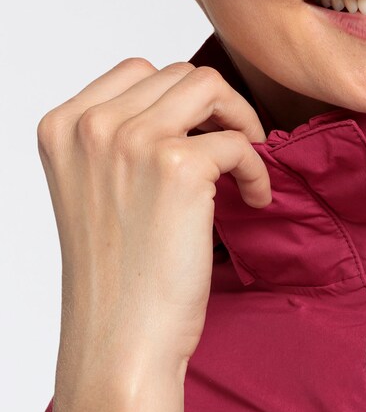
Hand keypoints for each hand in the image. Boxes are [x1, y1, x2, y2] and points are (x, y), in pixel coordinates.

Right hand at [37, 59, 271, 411]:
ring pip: (210, 87)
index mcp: (61, 127)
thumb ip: (117, 143)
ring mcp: (132, 140)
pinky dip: (258, 169)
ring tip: (244, 168)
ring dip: (240, 122)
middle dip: (215, 108)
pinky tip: (253, 201)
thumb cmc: (116, 278)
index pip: (135, 71)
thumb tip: (182, 108)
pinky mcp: (178, 166)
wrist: (121, 340)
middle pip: (177, 74)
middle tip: (233, 153)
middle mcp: (90, 125)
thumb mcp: (93, 192)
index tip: (199, 136)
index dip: (180, 100)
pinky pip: (240, 140)